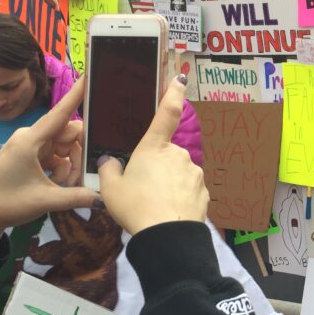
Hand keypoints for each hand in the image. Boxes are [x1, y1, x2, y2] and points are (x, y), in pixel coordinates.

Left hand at [0, 78, 99, 255]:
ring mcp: (30, 146)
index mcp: (30, 141)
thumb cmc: (6, 203)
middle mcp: (30, 137)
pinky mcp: (30, 155)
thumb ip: (77, 197)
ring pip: (65, 146)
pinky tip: (58, 185)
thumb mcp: (44, 201)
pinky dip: (62, 169)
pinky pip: (56, 155)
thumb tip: (105, 198)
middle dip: (79, 154)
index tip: (88, 75)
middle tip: (82, 177)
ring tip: (66, 186)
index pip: (59, 113)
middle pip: (69, 134)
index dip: (76, 95)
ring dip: (71, 165)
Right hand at [98, 76, 207, 235]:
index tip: (181, 78)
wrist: (166, 236)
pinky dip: (179, 198)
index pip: (166, 113)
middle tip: (141, 190)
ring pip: (178, 174)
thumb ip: (109, 171)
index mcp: (154, 147)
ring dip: (168, 184)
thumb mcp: (110, 189)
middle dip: (155, 168)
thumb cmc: (136, 207)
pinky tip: (168, 212)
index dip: (173, 93)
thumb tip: (109, 161)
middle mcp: (178, 154)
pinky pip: (188, 190)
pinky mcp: (204, 191)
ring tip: (154, 205)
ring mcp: (194, 172)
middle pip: (165, 155)